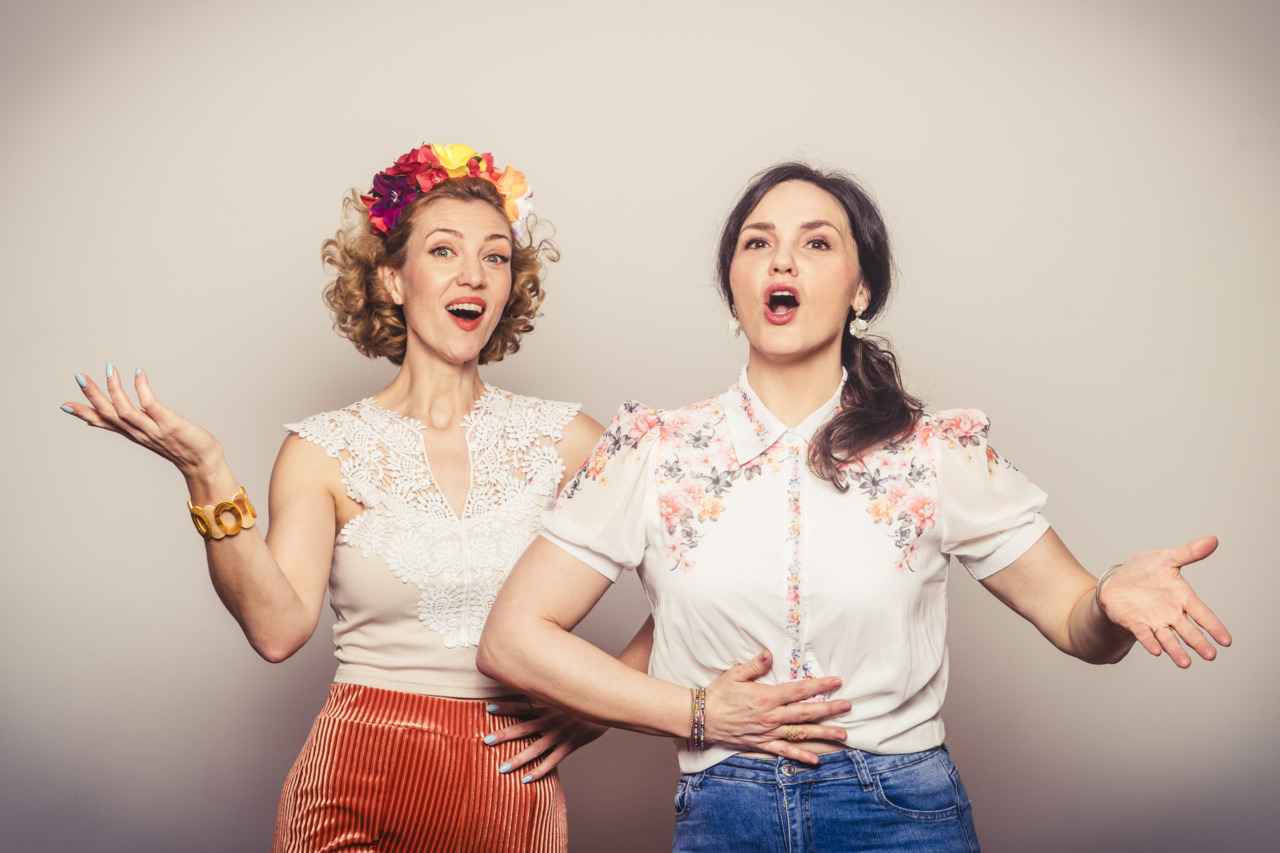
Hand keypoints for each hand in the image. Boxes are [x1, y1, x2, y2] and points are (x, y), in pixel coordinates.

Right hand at [62, 365, 221, 474]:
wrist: (203, 463)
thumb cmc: (181, 446)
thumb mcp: (151, 435)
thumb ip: (133, 426)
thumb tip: (128, 420)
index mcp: (133, 434)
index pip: (104, 423)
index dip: (84, 414)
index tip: (65, 404)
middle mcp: (139, 432)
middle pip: (109, 414)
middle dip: (93, 396)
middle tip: (79, 377)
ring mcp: (153, 429)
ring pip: (125, 411)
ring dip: (114, 390)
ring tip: (108, 369)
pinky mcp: (169, 423)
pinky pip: (150, 404)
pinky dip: (142, 388)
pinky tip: (138, 373)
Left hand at [483, 700, 605, 782]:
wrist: (607, 706)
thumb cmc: (580, 701)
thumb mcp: (562, 695)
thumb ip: (545, 697)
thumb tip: (527, 693)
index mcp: (547, 706)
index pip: (522, 705)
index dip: (506, 706)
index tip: (487, 708)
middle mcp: (552, 719)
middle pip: (524, 728)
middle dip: (505, 734)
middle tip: (486, 741)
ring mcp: (561, 733)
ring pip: (536, 748)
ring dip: (518, 759)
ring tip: (501, 768)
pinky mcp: (570, 745)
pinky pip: (553, 760)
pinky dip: (539, 770)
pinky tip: (525, 779)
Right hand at [704, 649, 850, 763]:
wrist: (702, 718)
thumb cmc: (718, 694)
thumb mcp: (734, 674)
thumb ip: (755, 665)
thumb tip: (770, 653)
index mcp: (766, 696)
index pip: (799, 690)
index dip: (819, 686)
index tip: (836, 682)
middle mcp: (771, 716)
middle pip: (806, 712)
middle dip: (829, 709)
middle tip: (848, 706)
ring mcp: (768, 732)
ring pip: (800, 733)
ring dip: (822, 733)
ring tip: (842, 734)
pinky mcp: (762, 744)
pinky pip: (784, 752)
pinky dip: (800, 756)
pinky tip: (815, 760)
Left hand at [1098, 535, 1231, 667]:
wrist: (1116, 580)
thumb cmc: (1143, 570)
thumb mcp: (1165, 558)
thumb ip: (1189, 553)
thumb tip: (1213, 540)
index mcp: (1182, 597)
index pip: (1202, 613)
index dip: (1214, 626)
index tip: (1227, 641)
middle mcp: (1171, 613)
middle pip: (1188, 630)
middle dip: (1199, 643)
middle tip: (1210, 656)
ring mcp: (1153, 620)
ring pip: (1167, 638)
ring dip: (1176, 650)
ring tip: (1185, 664)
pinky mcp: (1134, 623)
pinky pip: (1143, 634)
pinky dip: (1149, 642)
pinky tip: (1156, 651)